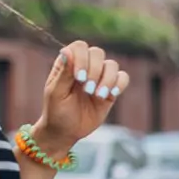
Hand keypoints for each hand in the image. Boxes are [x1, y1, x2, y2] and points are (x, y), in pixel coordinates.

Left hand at [34, 42, 128, 156]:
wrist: (66, 132)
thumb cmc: (56, 112)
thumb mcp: (56, 93)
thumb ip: (64, 72)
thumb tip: (67, 51)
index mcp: (68, 64)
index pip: (79, 47)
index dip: (82, 58)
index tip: (79, 78)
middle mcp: (85, 66)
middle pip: (98, 53)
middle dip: (94, 70)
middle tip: (87, 89)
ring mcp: (99, 77)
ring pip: (112, 65)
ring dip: (106, 80)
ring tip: (97, 96)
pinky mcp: (110, 89)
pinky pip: (123, 78)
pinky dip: (119, 84)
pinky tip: (110, 95)